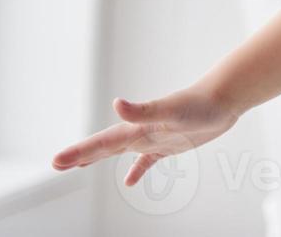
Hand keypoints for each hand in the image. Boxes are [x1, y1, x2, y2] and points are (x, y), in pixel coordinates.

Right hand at [51, 84, 240, 186]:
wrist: (223, 98)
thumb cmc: (199, 103)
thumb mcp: (171, 109)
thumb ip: (144, 109)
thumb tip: (117, 104)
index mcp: (137, 127)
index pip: (101, 142)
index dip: (78, 152)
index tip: (56, 161)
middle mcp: (142, 131)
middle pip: (104, 146)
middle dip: (80, 155)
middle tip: (57, 163)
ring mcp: (155, 137)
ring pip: (121, 151)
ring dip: (100, 158)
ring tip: (80, 165)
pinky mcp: (170, 144)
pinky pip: (148, 161)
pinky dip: (137, 170)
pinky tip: (131, 182)